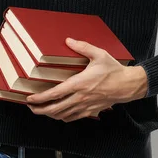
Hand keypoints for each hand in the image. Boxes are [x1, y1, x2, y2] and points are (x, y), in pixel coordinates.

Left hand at [26, 38, 147, 122]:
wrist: (128, 86)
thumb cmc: (113, 70)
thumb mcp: (99, 54)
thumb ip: (82, 47)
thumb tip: (68, 40)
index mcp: (80, 84)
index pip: (55, 94)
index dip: (40, 98)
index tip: (30, 99)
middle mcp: (80, 97)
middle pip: (55, 109)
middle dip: (40, 110)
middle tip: (31, 107)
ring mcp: (85, 106)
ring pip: (62, 115)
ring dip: (49, 115)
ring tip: (41, 110)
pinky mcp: (90, 111)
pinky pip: (72, 118)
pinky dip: (62, 117)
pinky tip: (58, 114)